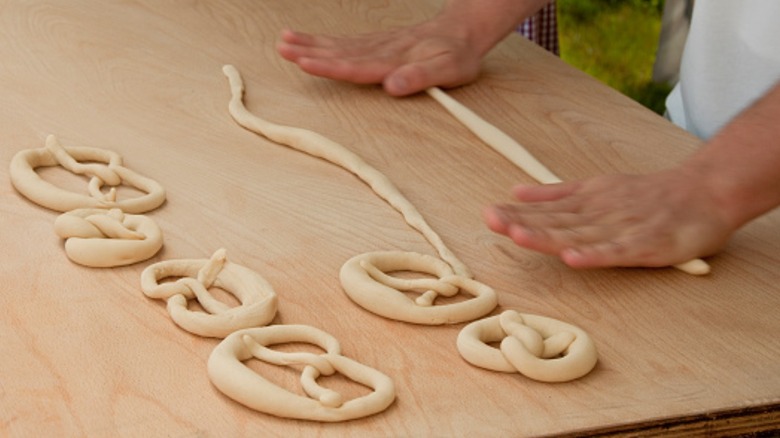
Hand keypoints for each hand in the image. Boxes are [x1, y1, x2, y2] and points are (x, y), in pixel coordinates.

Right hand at [277, 21, 482, 95]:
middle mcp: (381, 50)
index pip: (357, 65)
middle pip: (340, 52)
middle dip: (310, 51)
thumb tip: (392, 87)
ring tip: (284, 41)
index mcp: (394, 60)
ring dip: (310, 44)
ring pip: (338, 45)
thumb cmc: (457, 55)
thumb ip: (420, 77)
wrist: (462, 31)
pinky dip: (324, 41)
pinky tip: (307, 40)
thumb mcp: (449, 70)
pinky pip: (346, 42)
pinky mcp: (376, 43)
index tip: (306, 62)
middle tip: (282, 48)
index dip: (331, 66)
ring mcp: (377, 45)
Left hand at [483, 170, 734, 268]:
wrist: (705, 191)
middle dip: (523, 222)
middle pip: (557, 221)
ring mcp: (622, 228)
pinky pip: (618, 252)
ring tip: (519, 235)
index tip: (489, 214)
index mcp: (586, 202)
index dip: (518, 214)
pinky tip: (573, 259)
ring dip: (550, 236)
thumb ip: (557, 194)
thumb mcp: (597, 188)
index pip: (547, 211)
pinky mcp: (646, 245)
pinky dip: (595, 255)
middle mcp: (599, 213)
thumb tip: (516, 192)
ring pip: (581, 235)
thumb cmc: (648, 195)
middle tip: (492, 219)